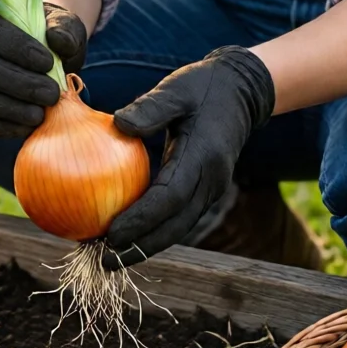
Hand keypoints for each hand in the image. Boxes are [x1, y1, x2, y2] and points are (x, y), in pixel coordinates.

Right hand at [0, 2, 86, 138]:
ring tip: (42, 112)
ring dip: (13, 108)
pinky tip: (31, 125)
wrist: (46, 60)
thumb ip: (66, 29)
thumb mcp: (65, 26)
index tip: (48, 63)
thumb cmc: (52, 38)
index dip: (16, 47)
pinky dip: (6, 126)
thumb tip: (58, 40)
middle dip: (19, 84)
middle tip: (52, 94)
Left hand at [102, 46, 274, 267]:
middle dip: (141, 247)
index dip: (141, 219)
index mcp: (204, 156)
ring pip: (179, 228)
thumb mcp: (176, 89)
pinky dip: (157, 231)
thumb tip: (117, 124)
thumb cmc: (202, 86)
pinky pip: (181, 218)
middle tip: (105, 261)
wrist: (241, 91)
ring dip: (148, 245)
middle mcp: (212, 180)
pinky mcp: (207, 190)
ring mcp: (213, 188)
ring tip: (111, 258)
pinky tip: (130, 235)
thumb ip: (150, 107)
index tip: (110, 234)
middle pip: (175, 226)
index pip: (170, 197)